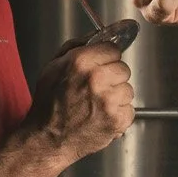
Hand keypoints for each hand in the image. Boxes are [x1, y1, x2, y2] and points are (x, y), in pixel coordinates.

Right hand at [25, 34, 134, 165]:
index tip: (102, 66)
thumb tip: (95, 36)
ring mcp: (109, 100)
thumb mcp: (52, 68)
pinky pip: (129, 109)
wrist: (47, 139)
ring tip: (97, 105)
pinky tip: (102, 116)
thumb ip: (74, 47)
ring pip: (128, 90)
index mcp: (80, 62)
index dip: (107, 58)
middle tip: (98, 89)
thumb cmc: (48, 106)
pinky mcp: (117, 119)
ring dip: (117, 96)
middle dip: (113, 77)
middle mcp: (97, 79)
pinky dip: (119, 114)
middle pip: (123, 68)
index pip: (113, 49)